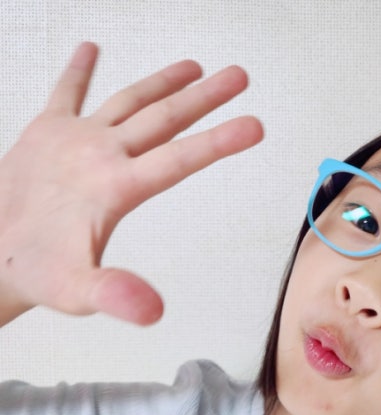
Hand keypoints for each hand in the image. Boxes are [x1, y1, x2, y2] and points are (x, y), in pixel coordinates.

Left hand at [0, 42, 262, 324]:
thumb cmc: (35, 272)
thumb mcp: (77, 292)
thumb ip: (114, 293)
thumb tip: (153, 309)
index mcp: (115, 186)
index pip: (180, 159)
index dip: (220, 142)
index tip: (254, 125)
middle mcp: (99, 153)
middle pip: (163, 118)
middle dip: (206, 97)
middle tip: (238, 77)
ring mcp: (72, 137)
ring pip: (129, 101)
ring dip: (164, 82)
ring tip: (195, 67)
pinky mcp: (46, 131)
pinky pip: (65, 93)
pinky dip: (78, 70)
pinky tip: (90, 49)